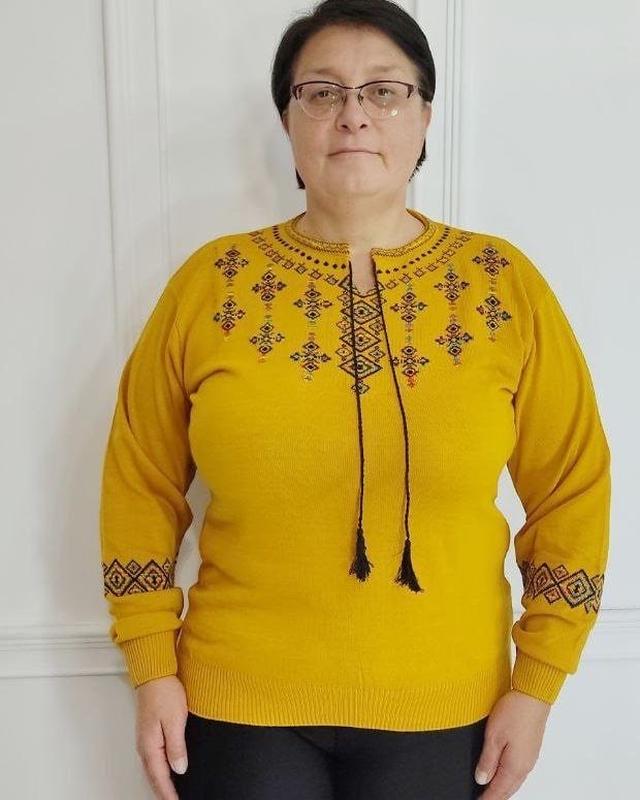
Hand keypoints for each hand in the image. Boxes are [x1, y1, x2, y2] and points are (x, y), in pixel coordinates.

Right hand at [135, 674, 188, 799]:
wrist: (154, 673)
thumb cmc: (163, 691)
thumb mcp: (174, 720)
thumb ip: (176, 746)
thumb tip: (179, 768)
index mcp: (150, 745)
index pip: (160, 777)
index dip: (168, 793)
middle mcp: (145, 745)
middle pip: (154, 776)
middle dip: (163, 792)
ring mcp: (146, 738)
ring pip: (153, 768)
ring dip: (161, 782)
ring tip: (170, 792)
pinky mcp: (150, 731)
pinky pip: (154, 757)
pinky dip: (160, 769)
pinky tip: (168, 769)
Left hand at [474, 689, 551, 798]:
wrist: (533, 696)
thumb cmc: (514, 712)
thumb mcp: (493, 736)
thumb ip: (487, 760)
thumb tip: (481, 779)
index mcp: (514, 767)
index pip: (498, 791)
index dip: (486, 799)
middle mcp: (525, 767)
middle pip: (507, 790)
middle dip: (495, 796)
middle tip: (481, 798)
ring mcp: (529, 759)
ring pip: (514, 782)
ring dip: (502, 788)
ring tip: (489, 790)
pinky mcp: (531, 750)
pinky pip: (518, 772)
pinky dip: (509, 778)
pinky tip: (502, 774)